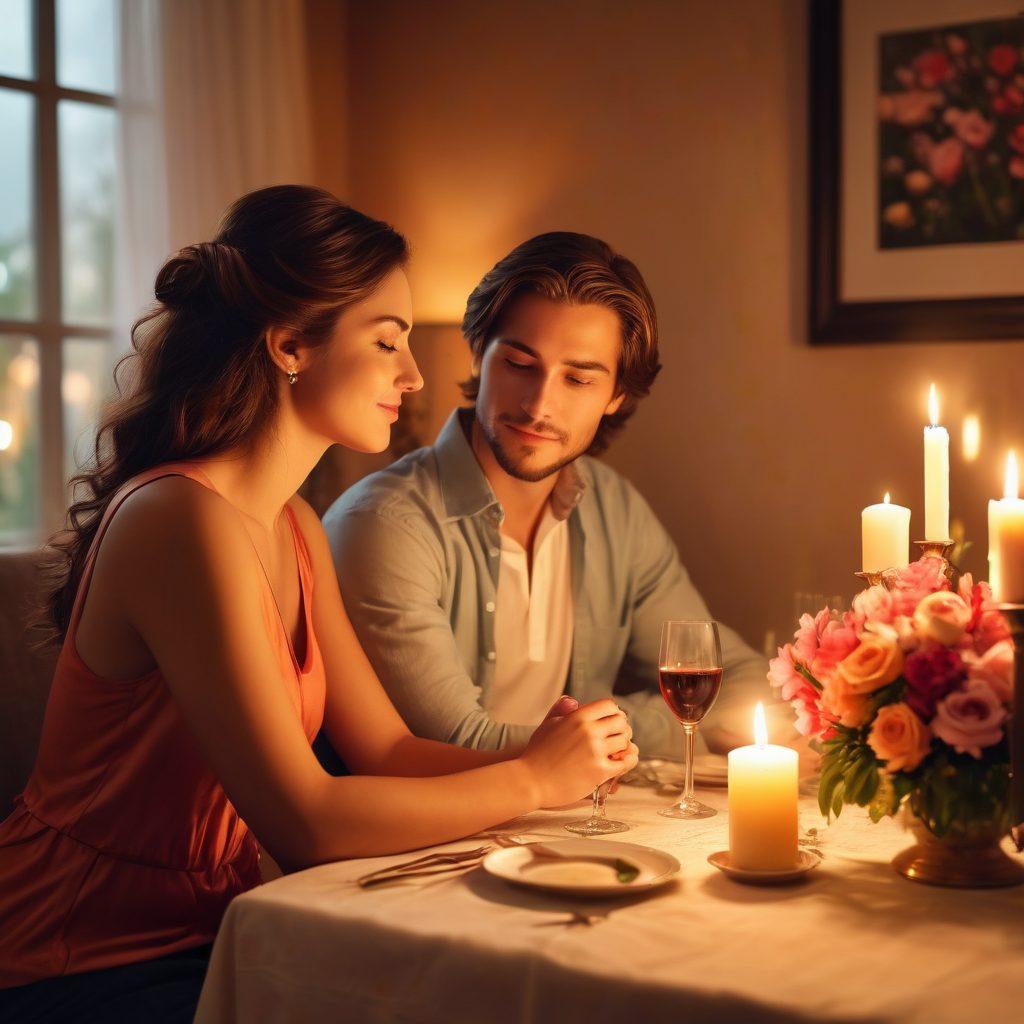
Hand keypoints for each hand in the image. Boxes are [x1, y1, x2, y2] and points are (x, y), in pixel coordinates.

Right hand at [521, 698, 637, 807]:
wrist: (531, 781)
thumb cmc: (536, 754)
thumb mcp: (547, 725)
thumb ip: (561, 710)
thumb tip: (573, 701)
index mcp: (577, 717)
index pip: (609, 705)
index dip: (613, 713)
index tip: (610, 721)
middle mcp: (589, 731)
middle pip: (621, 722)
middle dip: (620, 729)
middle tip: (615, 737)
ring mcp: (595, 751)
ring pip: (625, 742)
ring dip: (623, 746)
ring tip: (616, 751)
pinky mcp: (600, 771)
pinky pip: (625, 762)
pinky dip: (626, 761)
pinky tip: (620, 762)